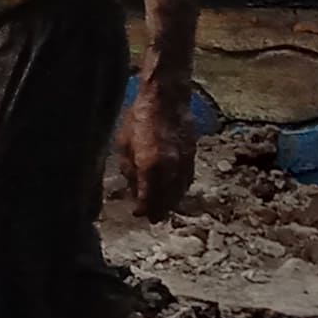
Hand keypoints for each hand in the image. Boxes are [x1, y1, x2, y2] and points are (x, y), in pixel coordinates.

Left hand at [122, 80, 195, 218]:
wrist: (167, 99)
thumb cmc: (139, 118)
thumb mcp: (123, 144)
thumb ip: (129, 170)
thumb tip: (134, 190)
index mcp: (150, 166)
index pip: (148, 199)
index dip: (143, 209)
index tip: (137, 214)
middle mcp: (170, 170)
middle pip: (167, 201)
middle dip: (158, 211)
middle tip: (151, 218)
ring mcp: (184, 164)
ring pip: (179, 193)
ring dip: (171, 203)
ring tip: (162, 209)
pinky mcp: (193, 158)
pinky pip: (187, 182)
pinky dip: (180, 191)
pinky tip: (174, 193)